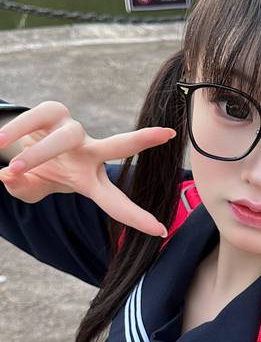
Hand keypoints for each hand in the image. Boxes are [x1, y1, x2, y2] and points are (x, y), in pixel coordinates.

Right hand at [0, 100, 175, 237]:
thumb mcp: (28, 188)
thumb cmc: (33, 171)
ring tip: (14, 168)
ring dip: (39, 156)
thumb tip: (9, 174)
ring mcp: (72, 129)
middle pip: (117, 146)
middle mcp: (87, 152)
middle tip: (165, 134)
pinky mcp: (52, 111)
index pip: (114, 201)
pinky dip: (18, 133)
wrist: (14, 143)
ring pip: (63, 140)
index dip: (135, 217)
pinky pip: (36, 119)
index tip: (161, 231)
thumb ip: (21, 188)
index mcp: (88, 179)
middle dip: (141, 140)